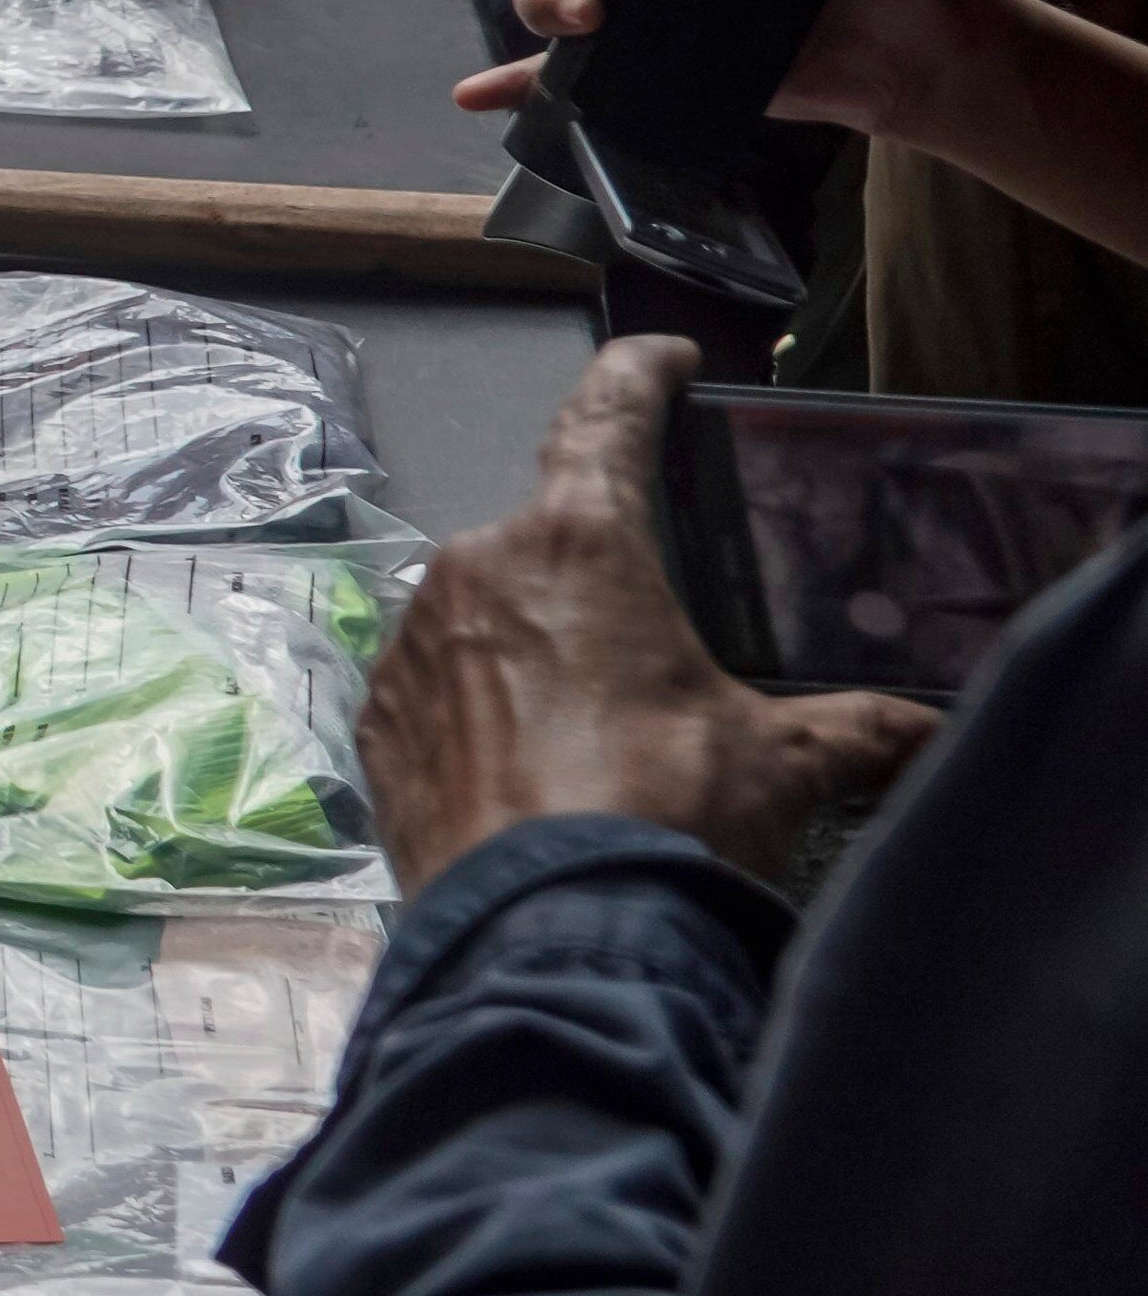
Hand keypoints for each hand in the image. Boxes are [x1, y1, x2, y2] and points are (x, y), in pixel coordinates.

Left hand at [355, 337, 938, 891]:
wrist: (542, 936)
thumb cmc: (661, 819)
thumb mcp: (780, 763)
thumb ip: (854, 729)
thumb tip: (922, 730)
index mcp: (575, 544)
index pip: (605, 420)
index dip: (638, 378)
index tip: (660, 359)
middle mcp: (474, 571)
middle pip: (548, 539)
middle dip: (599, 580)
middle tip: (654, 649)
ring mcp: (409, 644)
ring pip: (485, 616)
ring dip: (534, 651)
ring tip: (595, 736)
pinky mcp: (373, 721)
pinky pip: (434, 687)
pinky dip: (479, 711)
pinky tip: (529, 771)